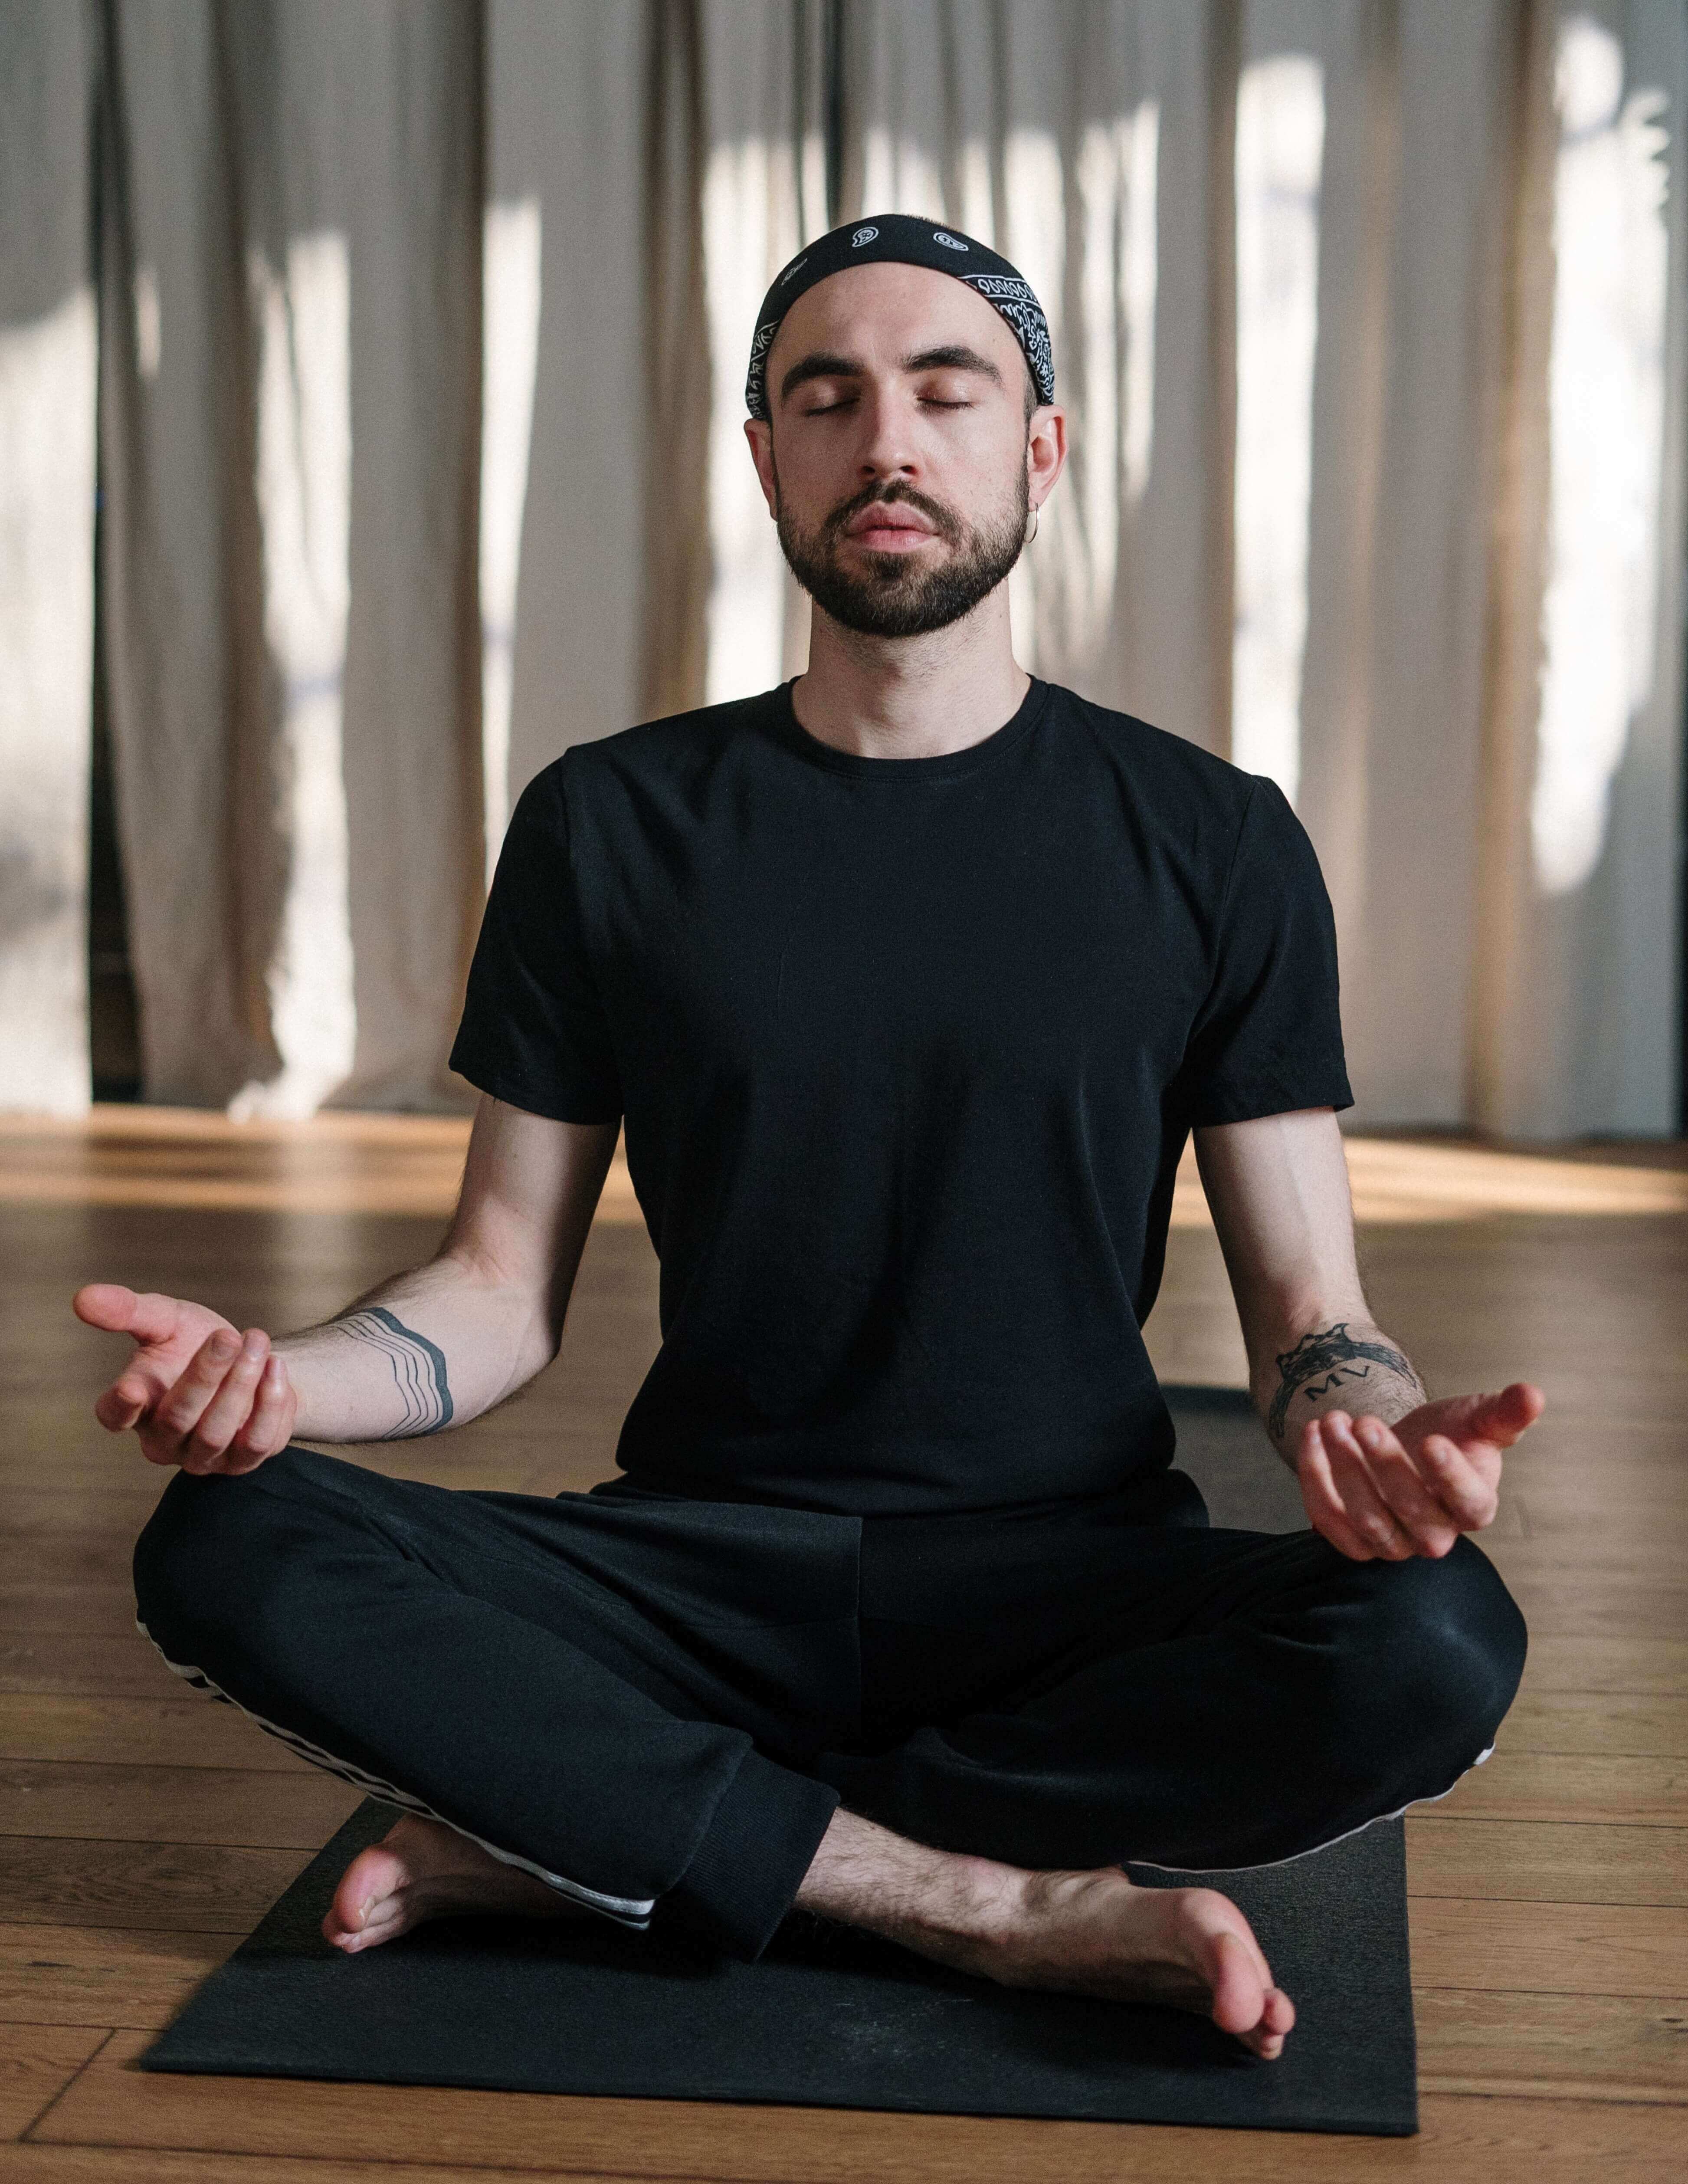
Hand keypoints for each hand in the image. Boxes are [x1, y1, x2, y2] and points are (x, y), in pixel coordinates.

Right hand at [73, 1283, 295, 1473]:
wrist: (251, 1359)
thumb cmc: (196, 1341)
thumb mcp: (166, 1319)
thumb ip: (129, 1311)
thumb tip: (83, 1298)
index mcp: (134, 1405)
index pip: (114, 1416)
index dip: (121, 1406)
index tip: (131, 1386)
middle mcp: (162, 1440)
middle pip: (177, 1418)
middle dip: (205, 1375)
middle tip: (227, 1337)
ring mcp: (202, 1457)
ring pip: (215, 1433)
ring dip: (240, 1384)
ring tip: (256, 1341)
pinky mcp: (242, 1462)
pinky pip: (255, 1443)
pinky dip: (270, 1403)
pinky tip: (275, 1366)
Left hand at [1295, 1383, 1543, 1560]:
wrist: (1405, 1449)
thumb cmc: (1448, 1434)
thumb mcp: (1477, 1418)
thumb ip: (1504, 1412)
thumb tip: (1532, 1393)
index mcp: (1475, 1506)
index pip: (1469, 1504)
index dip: (1450, 1476)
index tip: (1430, 1440)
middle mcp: (1436, 1534)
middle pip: (1412, 1512)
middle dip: (1384, 1464)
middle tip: (1363, 1420)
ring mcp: (1394, 1543)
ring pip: (1368, 1521)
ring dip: (1344, 1470)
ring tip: (1332, 1421)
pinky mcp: (1354, 1540)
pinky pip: (1330, 1524)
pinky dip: (1315, 1481)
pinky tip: (1312, 1436)